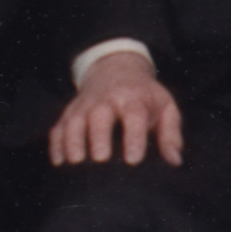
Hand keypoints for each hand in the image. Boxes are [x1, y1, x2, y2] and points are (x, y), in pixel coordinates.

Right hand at [48, 48, 182, 169]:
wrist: (116, 69)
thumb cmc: (144, 97)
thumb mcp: (165, 107)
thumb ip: (171, 134)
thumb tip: (174, 161)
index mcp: (133, 99)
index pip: (134, 115)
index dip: (134, 137)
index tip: (133, 160)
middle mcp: (106, 100)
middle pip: (99, 116)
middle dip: (97, 137)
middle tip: (100, 160)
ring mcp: (84, 106)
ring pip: (74, 121)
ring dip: (72, 140)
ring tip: (74, 162)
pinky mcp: (69, 113)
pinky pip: (58, 127)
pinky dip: (56, 144)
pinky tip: (58, 162)